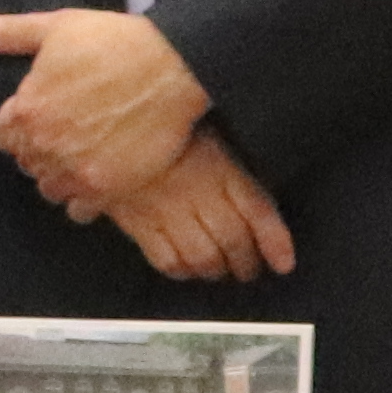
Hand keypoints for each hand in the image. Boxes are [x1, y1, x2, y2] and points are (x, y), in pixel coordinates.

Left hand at [0, 4, 210, 212]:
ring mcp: (74, 171)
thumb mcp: (56, 28)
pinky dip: (83, 199)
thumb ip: (9, 33)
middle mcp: (44, 146)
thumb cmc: (114, 42)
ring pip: (49, 188)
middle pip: (27, 162)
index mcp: (27, 110)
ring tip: (81, 158)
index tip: (42, 117)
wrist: (172, 68)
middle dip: (41, 149)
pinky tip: (96, 178)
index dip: (21, 126)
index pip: (4, 135)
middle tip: (68, 135)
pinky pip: (78, 211)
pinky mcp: (105, 188)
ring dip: (59, 176)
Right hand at [98, 126, 295, 286]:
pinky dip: (181, 270)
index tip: (283, 261)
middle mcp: (196, 191)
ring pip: (202, 256)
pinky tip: (186, 269)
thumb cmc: (161, 123)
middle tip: (249, 269)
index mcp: (217, 165)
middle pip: (233, 240)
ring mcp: (166, 209)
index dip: (274, 240)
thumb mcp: (206, 130)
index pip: (256, 210)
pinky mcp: (137, 221)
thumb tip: (257, 192)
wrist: (108, 121)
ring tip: (220, 271)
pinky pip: (165, 259)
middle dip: (246, 262)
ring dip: (216, 270)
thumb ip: (230, 161)